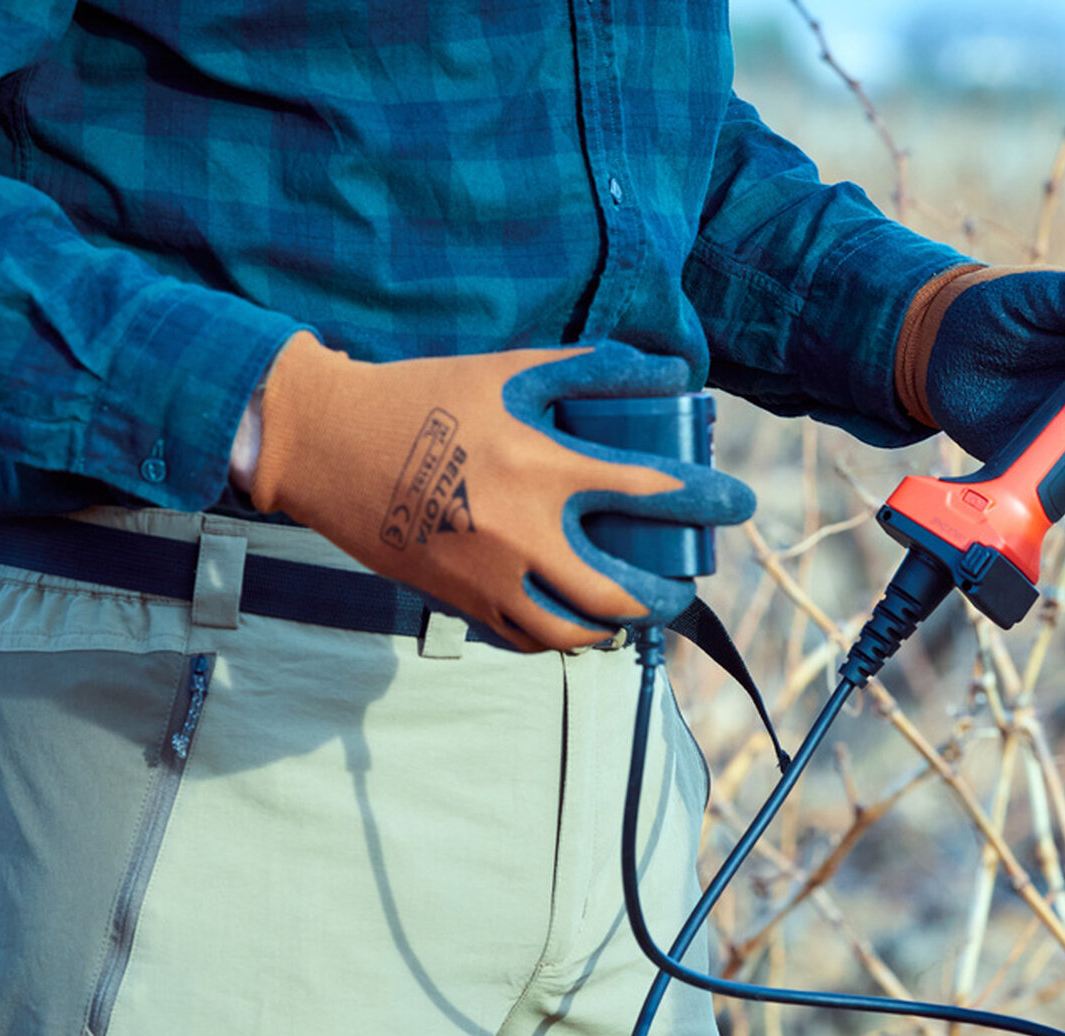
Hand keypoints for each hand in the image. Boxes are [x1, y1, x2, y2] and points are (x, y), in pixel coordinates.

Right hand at [248, 333, 753, 651]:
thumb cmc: (420, 394)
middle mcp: (520, 533)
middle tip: (684, 586)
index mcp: (541, 466)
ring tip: (632, 613)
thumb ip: (592, 369)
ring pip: (572, 634)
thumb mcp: (507, 370)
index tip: (741, 506)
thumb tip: (669, 371)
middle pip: (620, 594)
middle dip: (667, 596)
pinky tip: (573, 621)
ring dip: (615, 629)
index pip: (651, 492)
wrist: (323, 441)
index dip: (707, 500)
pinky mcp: (456, 599)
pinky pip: (522, 638)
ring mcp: (487, 576)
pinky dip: (558, 636)